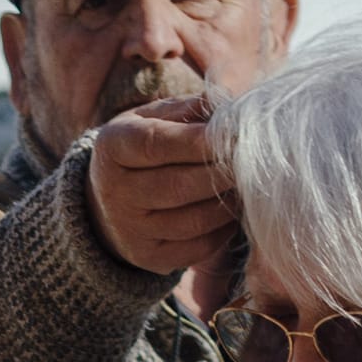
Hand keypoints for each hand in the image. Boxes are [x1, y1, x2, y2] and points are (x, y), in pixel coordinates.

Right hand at [87, 99, 237, 278]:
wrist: (109, 203)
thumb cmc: (143, 149)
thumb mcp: (153, 118)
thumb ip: (188, 109)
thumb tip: (229, 104)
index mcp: (112, 147)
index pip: (155, 144)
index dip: (197, 141)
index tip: (233, 133)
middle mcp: (115, 192)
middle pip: (177, 186)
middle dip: (220, 173)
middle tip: (251, 160)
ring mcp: (130, 230)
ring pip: (192, 221)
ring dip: (227, 203)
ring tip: (246, 184)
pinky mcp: (149, 257)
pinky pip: (197, 247)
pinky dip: (223, 229)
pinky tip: (232, 211)